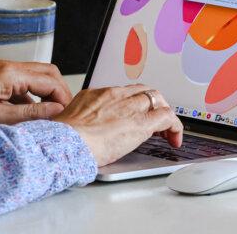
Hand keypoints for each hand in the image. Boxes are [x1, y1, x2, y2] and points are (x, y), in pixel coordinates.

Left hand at [0, 60, 72, 123]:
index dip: (62, 97)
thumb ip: (30, 112)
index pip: (50, 80)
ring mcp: (3, 70)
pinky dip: (33, 95)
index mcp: (10, 73)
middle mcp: (9, 66)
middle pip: (48, 72)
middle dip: (59, 91)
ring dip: (47, 92)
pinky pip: (24, 82)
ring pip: (37, 76)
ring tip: (50, 113)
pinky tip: (31, 112)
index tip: (67, 113)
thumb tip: (55, 110)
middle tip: (64, 111)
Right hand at [53, 85, 183, 166]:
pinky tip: (174, 138)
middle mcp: (115, 95)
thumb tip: (83, 130)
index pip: (123, 92)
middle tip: (155, 120)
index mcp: (97, 95)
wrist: (65, 144)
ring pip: (156, 100)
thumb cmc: (63, 139)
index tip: (135, 113)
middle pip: (143, 92)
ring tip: (166, 131)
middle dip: (152, 104)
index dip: (134, 103)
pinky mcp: (141, 123)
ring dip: (163, 113)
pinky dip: (174, 126)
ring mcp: (129, 107)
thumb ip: (82, 120)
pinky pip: (166, 117)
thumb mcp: (70, 122)